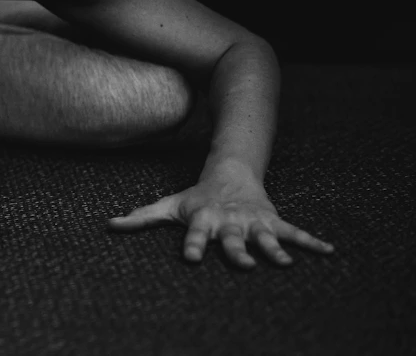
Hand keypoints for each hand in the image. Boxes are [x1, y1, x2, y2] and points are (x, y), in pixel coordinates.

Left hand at [106, 170, 334, 267]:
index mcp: (203, 219)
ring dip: (274, 249)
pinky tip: (329, 251)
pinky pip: (294, 232)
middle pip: (232, 239)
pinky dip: (311, 241)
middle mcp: (229, 221)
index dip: (192, 245)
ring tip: (284, 264)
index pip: (194, 233)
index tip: (189, 258)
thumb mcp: (169, 206)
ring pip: (264, 237)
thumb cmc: (196, 199)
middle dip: (237, 251)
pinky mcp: (272, 220)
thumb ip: (141, 217)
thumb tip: (109, 224)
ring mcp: (252, 221)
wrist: (230, 174)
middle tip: (242, 264)